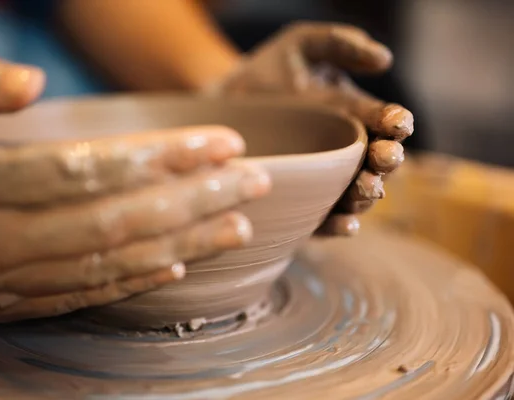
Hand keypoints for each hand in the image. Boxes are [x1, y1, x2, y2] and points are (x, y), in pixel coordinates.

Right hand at [0, 52, 270, 321]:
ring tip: (238, 227)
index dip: (165, 158)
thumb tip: (31, 81)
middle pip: (117, 219)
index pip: (91, 168)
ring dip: (182, 245)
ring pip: (108, 264)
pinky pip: (78, 297)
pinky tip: (179, 265)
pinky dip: (133, 282)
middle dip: (195, 200)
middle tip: (254, 183)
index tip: (226, 145)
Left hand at [208, 22, 413, 235]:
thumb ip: (341, 44)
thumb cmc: (267, 72)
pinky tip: (347, 225)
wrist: (222, 105)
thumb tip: (384, 59)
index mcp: (354, 116)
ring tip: (365, 187)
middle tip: (384, 157)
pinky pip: (325, 221)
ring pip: (358, 195)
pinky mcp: (303, 203)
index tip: (397, 123)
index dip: (396, 123)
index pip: (385, 123)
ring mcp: (326, 179)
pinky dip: (340, 226)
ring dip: (368, 195)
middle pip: (378, 164)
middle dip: (387, 162)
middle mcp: (346, 152)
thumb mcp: (302, 46)